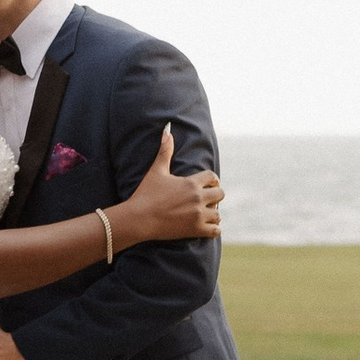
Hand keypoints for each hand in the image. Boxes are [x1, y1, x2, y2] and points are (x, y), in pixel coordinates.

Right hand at [116, 122, 221, 246]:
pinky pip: (215, 230)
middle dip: (214, 196)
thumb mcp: (156, 170)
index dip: (211, 180)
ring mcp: (198, 215)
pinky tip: (204, 226)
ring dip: (213, 213)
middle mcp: (198, 198)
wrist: (139, 218)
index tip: (206, 184)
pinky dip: (213, 229)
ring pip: (218, 214)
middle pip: (220, 194)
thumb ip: (165, 150)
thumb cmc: (146, 193)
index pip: (213, 177)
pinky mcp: (195, 230)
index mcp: (191, 183)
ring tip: (203, 213)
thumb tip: (167, 129)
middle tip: (205, 199)